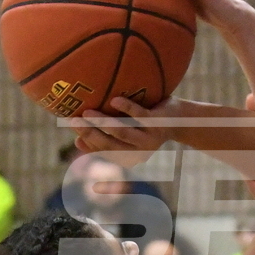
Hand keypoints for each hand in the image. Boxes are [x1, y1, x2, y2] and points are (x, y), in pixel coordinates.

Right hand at [71, 95, 188, 158]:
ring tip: (87, 112)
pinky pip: (140, 115)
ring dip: (103, 123)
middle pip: (110, 144)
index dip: (89, 144)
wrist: (182, 120)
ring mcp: (149, 137)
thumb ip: (108, 135)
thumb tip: (78, 139)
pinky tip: (114, 100)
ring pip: (123, 132)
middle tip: (73, 121)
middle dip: (90, 134)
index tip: (73, 133)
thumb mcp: (129, 130)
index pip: (105, 152)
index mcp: (130, 154)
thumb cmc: (148, 124)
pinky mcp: (157, 123)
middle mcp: (139, 150)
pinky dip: (127, 108)